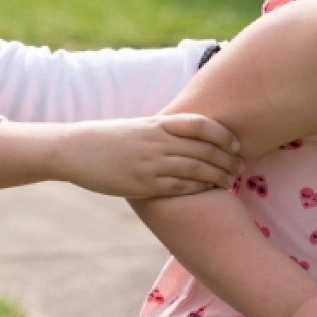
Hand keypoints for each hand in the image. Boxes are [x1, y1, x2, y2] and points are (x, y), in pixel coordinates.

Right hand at [60, 113, 241, 197]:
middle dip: (228, 159)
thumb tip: (185, 136)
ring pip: (197, 169)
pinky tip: (208, 193)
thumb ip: (160, 130)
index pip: (200, 124)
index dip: (224, 134)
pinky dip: (199, 189)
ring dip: (219, 176)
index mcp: (155, 123)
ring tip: (231, 183)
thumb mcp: (136, 127)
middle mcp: (156, 141)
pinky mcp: (143, 183)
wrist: (74, 150)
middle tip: (242, 168)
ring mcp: (151, 162)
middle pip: (205, 148)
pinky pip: (180, 186)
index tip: (236, 144)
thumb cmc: (106, 139)